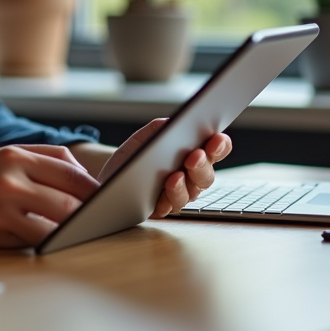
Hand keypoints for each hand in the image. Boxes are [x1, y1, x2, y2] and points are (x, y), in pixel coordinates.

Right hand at [0, 145, 100, 247]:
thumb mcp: (4, 155)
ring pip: (56, 225)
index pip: (70, 172)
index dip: (94, 189)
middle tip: (105, 219)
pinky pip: (36, 241)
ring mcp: (2, 209)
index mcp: (15, 157)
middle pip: (69, 201)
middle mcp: (9, 180)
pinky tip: (57, 240)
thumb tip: (87, 178)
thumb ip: (44, 158)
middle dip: (91, 213)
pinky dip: (50, 241)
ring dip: (75, 231)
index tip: (109, 198)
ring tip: (86, 232)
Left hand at [98, 119, 232, 217]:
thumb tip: (171, 122)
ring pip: (191, 193)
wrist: (109, 178)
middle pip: (206, 175)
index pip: (214, 151)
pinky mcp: (161, 208)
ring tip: (177, 174)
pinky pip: (170, 206)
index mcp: (191, 156)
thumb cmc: (132, 158)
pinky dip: (169, 196)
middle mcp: (190, 178)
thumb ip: (158, 129)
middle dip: (203, 164)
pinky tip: (165, 187)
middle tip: (196, 155)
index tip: (218, 138)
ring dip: (186, 183)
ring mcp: (178, 194)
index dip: (220, 145)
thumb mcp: (142, 139)